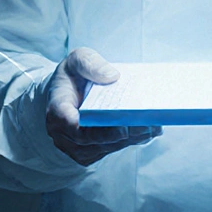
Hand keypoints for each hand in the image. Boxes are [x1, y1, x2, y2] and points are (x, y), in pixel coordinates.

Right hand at [45, 47, 160, 165]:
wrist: (65, 92)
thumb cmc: (72, 75)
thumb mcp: (77, 59)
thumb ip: (91, 64)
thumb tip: (112, 76)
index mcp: (56, 111)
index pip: (73, 127)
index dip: (98, 131)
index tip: (123, 127)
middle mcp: (63, 135)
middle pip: (95, 141)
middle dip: (124, 134)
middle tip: (149, 124)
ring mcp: (75, 148)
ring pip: (106, 147)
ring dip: (131, 139)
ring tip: (154, 125)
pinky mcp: (89, 153)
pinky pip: (110, 149)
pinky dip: (130, 141)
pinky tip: (147, 129)